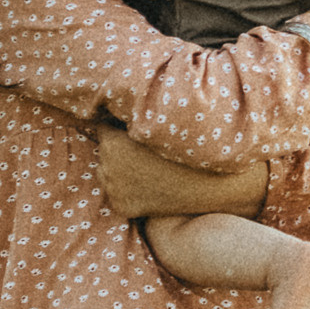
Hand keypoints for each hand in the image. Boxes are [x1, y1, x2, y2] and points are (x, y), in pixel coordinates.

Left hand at [96, 124, 266, 219]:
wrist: (207, 183)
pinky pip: (118, 193)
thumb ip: (135, 115)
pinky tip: (147, 184)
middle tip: (143, 148)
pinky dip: (128, 190)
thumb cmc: (188, 146)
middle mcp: (106, 167)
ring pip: (109, 172)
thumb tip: (120, 102)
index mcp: (112, 143)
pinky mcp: (121, 207)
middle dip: (118, 147)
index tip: (130, 126)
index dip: (118, 125)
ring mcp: (113, 190)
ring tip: (146, 166)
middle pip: (105, 150)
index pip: (102, 126)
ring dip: (120, 169)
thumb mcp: (159, 123)